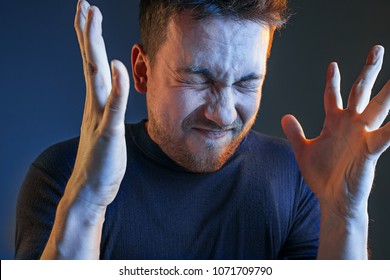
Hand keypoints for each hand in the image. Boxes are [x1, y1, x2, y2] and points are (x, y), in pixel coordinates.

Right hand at [67, 0, 129, 207]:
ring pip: (96, 76)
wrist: (89, 191)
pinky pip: (114, 107)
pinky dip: (117, 86)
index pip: (93, 65)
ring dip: (94, 46)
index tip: (87, 16)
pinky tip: (115, 66)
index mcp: (97, 104)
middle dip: (87, 32)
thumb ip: (111, 110)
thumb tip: (115, 95)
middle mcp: (95, 105)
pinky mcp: (109, 133)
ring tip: (91, 18)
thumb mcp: (108, 130)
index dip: (90, 40)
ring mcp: (100, 117)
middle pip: (90, 62)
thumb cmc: (101, 161)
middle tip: (84, 5)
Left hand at [281, 46, 389, 220]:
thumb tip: (285, 115)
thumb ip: (295, 133)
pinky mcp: (370, 150)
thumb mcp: (303, 150)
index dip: (333, 80)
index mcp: (335, 123)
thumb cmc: (321, 176)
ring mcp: (362, 135)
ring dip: (389, 91)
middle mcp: (350, 125)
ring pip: (379, 107)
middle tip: (376, 48)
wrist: (332, 199)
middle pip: (360, 92)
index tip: (333, 65)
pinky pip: (386, 135)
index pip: (333, 96)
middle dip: (367, 71)